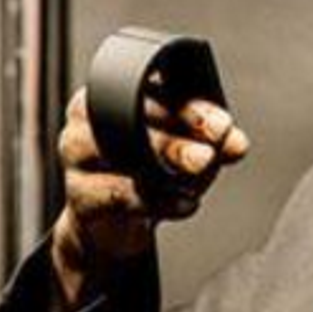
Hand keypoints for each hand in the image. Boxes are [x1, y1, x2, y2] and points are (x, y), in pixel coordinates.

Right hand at [49, 87, 249, 311]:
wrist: (113, 221)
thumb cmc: (148, 168)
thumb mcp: (187, 148)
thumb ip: (214, 141)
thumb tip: (235, 142)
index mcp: (117, 90)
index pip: (155, 89)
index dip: (191, 107)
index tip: (221, 125)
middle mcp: (90, 116)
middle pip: (134, 119)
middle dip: (179, 138)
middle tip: (209, 155)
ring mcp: (77, 154)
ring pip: (124, 155)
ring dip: (167, 168)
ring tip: (197, 179)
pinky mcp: (78, 194)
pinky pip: (118, 195)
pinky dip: (157, 201)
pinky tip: (184, 204)